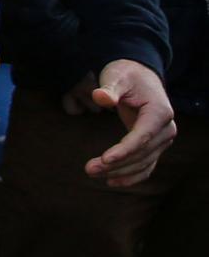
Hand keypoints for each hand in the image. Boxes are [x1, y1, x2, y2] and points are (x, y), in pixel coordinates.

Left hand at [84, 61, 176, 187]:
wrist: (140, 75)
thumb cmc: (126, 74)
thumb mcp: (116, 76)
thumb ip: (109, 88)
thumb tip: (100, 98)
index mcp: (159, 112)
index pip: (142, 137)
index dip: (124, 150)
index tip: (105, 159)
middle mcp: (166, 129)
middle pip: (141, 153)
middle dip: (116, 164)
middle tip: (89, 170)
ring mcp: (163, 139)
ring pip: (143, 162)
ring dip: (120, 172)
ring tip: (93, 173)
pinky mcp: (155, 145)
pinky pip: (146, 165)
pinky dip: (132, 175)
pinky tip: (113, 182)